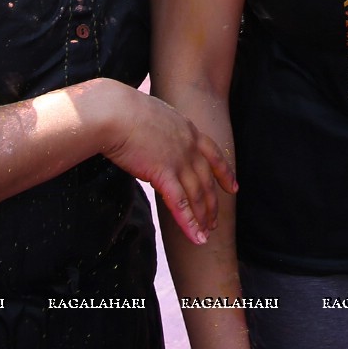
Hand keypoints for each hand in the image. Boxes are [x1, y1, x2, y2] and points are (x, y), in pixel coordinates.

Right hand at [94, 80, 235, 246]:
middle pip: (207, 180)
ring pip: (197, 195)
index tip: (234, 187)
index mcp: (187, 129)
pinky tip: (196, 238)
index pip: (213, 154)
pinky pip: (180, 204)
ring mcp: (179, 160)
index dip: (225, 173)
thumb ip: (160, 137)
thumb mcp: (152, 118)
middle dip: (212, 204)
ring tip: (206, 235)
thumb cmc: (122, 111)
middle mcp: (189, 145)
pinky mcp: (163, 174)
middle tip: (215, 222)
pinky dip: (190, 223)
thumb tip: (155, 156)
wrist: (113, 112)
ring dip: (203, 218)